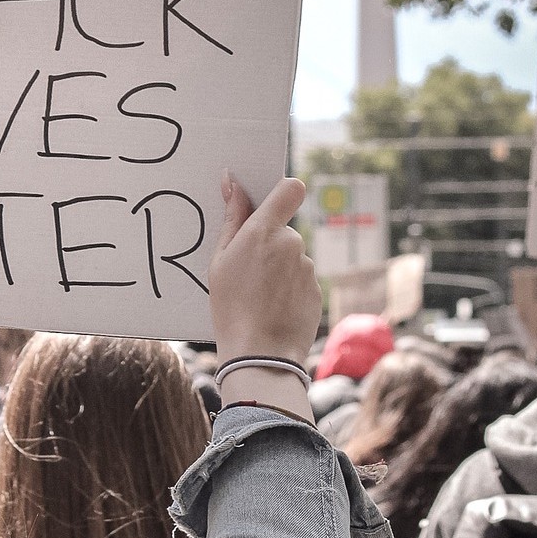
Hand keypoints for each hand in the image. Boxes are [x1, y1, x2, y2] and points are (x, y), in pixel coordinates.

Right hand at [209, 174, 319, 421]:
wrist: (260, 354)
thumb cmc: (231, 306)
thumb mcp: (220, 261)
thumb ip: (232, 219)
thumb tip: (233, 183)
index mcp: (265, 230)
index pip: (290, 188)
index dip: (281, 192)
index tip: (267, 205)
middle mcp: (292, 243)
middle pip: (284, 230)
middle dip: (269, 243)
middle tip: (248, 271)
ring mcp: (307, 267)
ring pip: (292, 257)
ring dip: (278, 269)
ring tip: (258, 296)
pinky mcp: (316, 289)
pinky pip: (300, 280)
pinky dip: (288, 289)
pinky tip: (272, 308)